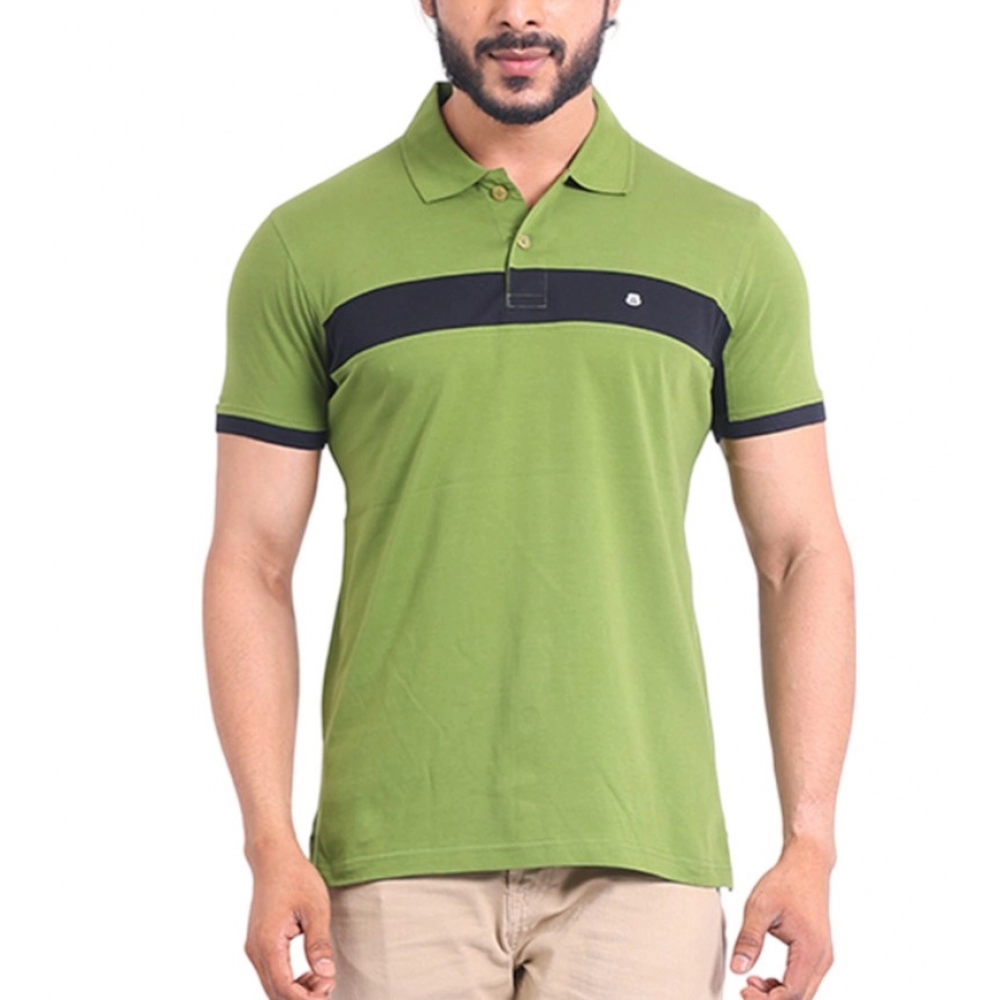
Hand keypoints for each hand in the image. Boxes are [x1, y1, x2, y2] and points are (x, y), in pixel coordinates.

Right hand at [244, 846, 337, 998]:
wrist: (273, 858)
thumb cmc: (295, 877)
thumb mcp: (315, 908)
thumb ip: (319, 943)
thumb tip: (327, 974)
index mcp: (268, 943)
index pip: (284, 988)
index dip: (307, 997)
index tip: (329, 987)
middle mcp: (256, 950)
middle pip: (276, 993)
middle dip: (303, 997)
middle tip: (329, 984)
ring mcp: (254, 948)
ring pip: (272, 986)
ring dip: (296, 991)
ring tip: (323, 979)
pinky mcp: (258, 944)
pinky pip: (271, 973)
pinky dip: (289, 980)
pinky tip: (310, 973)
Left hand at [730, 838, 834, 999]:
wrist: (808, 864)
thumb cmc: (785, 882)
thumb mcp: (759, 907)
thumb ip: (749, 939)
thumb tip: (737, 969)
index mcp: (810, 951)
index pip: (791, 994)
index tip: (742, 989)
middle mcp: (822, 959)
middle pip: (800, 999)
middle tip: (744, 989)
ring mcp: (822, 957)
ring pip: (803, 993)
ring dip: (778, 995)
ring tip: (751, 983)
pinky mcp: (818, 953)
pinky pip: (804, 981)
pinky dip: (785, 986)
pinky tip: (764, 978)